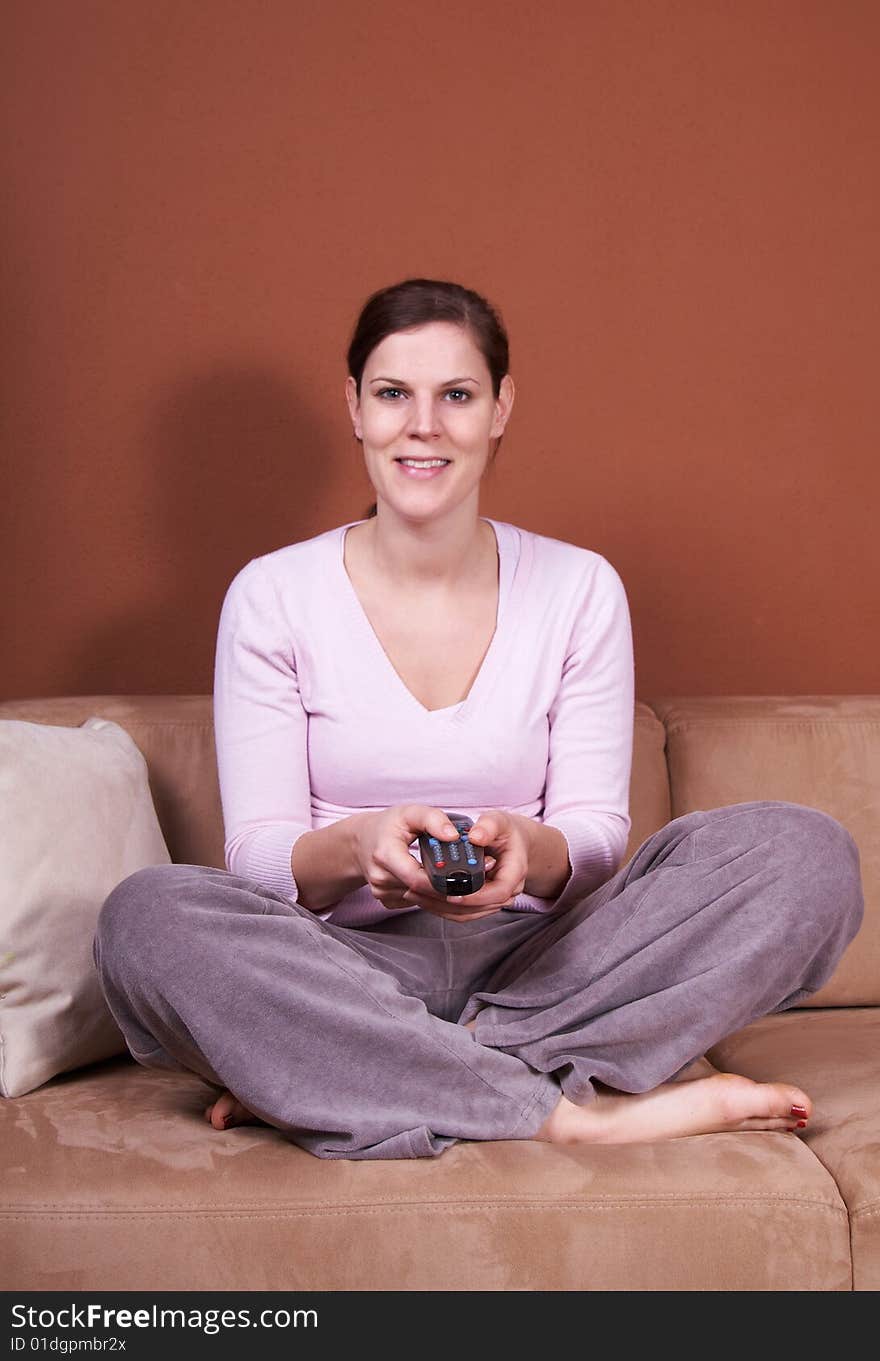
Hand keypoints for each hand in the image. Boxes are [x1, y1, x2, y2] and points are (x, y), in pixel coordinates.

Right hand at [350, 804, 499, 918]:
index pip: (417, 878)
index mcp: (385, 855)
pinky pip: (416, 903)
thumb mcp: (410, 812)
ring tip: (467, 882)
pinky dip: (433, 897)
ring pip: (422, 901)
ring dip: (445, 895)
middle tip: (479, 882)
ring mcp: (383, 893)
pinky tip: (444, 886)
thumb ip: (433, 819)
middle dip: (451, 889)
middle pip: (423, 893)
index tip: (467, 878)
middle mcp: (381, 878)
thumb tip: (453, 835)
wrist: (360, 843)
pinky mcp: (388, 901)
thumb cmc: (388, 826)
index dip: (443, 882)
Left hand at [420, 809, 528, 921]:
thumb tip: (476, 837)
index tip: (453, 894)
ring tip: (414, 894)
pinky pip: (463, 912)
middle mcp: (507, 890)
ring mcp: (494, 899)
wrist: (513, 842)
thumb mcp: (499, 820)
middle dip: (448, 904)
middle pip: (479, 908)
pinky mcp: (481, 902)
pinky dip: (442, 907)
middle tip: (420, 892)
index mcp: (515, 871)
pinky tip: (423, 897)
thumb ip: (489, 826)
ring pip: (468, 914)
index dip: (476, 897)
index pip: (499, 892)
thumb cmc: (506, 831)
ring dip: (440, 907)